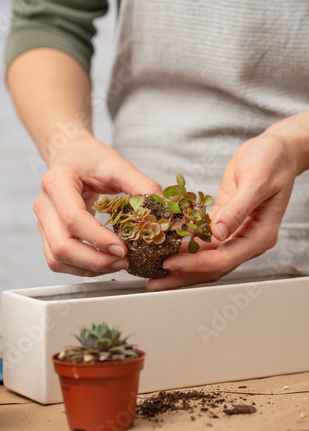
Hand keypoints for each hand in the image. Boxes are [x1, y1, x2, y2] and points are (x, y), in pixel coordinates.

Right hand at [34, 136, 161, 275]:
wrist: (70, 155)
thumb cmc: (90, 159)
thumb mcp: (117, 165)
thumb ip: (141, 185)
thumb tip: (162, 210)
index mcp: (57, 182)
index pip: (73, 219)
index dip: (98, 239)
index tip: (123, 249)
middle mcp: (44, 204)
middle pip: (62, 246)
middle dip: (95, 261)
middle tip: (124, 261)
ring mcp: (43, 222)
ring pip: (57, 259)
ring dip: (89, 268)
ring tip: (117, 264)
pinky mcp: (48, 234)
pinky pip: (58, 261)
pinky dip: (81, 268)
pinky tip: (104, 263)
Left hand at [147, 130, 298, 290]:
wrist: (278, 148)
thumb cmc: (274, 160)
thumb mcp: (257, 181)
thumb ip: (237, 208)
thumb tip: (218, 232)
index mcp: (260, 235)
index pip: (224, 259)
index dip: (195, 263)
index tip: (169, 263)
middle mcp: (246, 239)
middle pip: (211, 266)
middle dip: (182, 274)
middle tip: (154, 282)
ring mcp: (234, 232)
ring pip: (204, 255)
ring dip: (180, 262)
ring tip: (152, 266)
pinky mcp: (223, 220)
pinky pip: (201, 237)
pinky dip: (184, 241)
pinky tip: (164, 242)